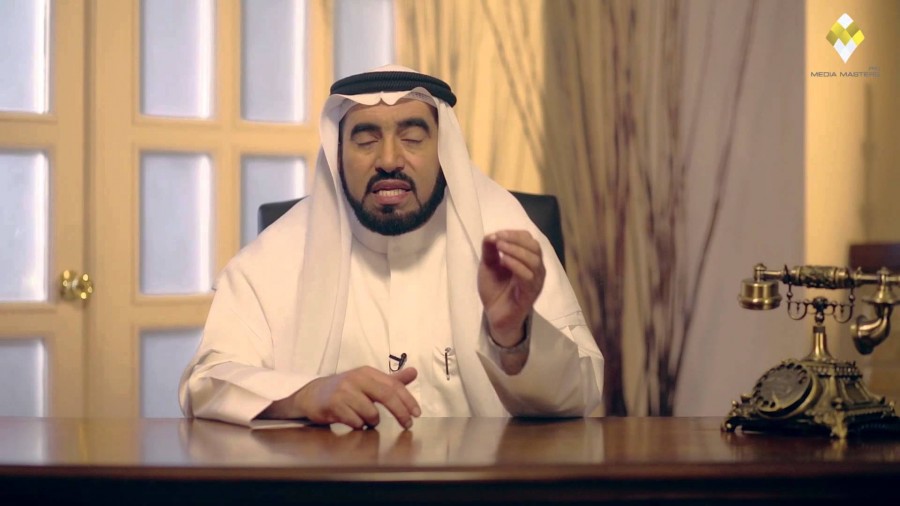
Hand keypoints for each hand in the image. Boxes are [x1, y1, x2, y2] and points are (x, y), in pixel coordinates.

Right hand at [264, 366, 420, 429]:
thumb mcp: (369, 382)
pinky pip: (355, 421)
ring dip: (373, 422)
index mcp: (368, 372)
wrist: (313, 394)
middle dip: (400, 412)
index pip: (394, 385)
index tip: (416, 414)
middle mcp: (357, 378)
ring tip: (366, 421)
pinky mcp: (333, 404)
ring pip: (371, 413)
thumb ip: (391, 380)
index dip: (407, 400)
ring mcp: (344, 391)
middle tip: (407, 425)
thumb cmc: (346, 390)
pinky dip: (358, 425)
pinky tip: (354, 422)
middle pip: (387, 396)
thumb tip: (414, 372)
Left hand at [478, 230, 544, 345]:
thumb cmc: (494, 290)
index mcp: (527, 260)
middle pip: (535, 247)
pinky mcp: (531, 294)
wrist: (494, 315)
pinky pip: (529, 277)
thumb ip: (490, 250)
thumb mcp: (488, 265)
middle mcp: (536, 269)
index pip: (529, 240)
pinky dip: (516, 266)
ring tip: (500, 249)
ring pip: (534, 261)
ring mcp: (535, 282)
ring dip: (516, 251)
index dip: (515, 234)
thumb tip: (491, 234)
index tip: (498, 234)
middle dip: (516, 240)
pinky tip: (503, 262)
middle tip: (498, 240)